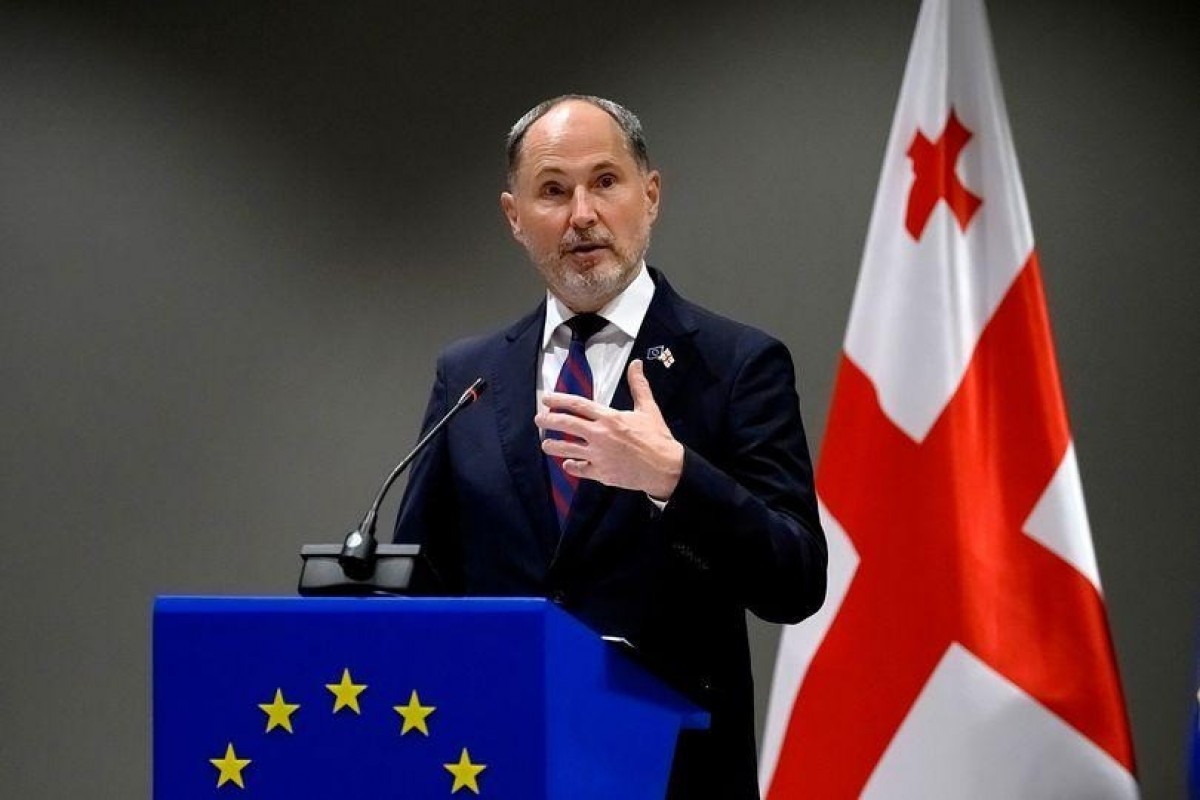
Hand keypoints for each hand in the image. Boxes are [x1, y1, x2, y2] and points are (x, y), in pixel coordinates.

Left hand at [536, 359, 683, 499]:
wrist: (665, 468)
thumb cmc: (657, 437)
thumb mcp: (648, 409)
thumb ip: (639, 386)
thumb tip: (637, 364)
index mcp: (609, 418)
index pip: (578, 405)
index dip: (559, 400)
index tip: (546, 399)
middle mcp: (600, 435)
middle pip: (567, 425)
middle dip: (549, 421)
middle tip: (538, 419)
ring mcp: (599, 455)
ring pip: (568, 449)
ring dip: (554, 446)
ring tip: (545, 444)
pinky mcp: (602, 473)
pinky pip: (580, 469)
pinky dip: (572, 466)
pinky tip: (568, 464)